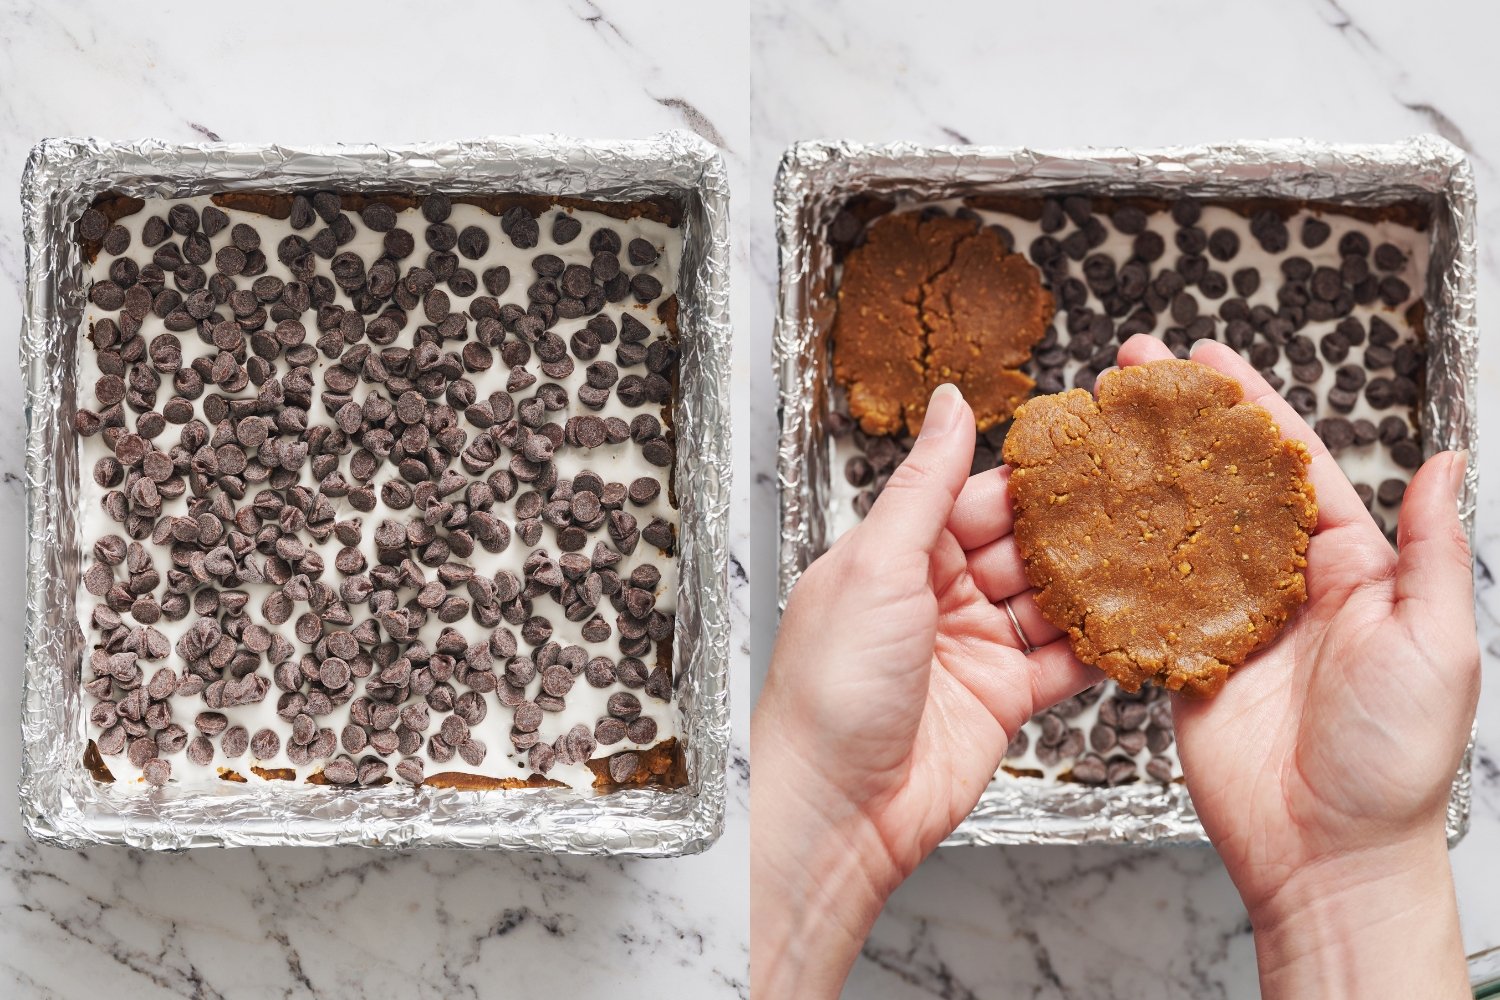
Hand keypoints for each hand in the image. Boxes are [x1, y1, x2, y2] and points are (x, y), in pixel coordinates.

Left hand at [752, 384, 1098, 997]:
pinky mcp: (1004, 697)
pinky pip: (1064, 660)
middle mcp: (937, 594)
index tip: (1090, 444)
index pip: (976, 494)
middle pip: (1022, 544)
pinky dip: (1102, 643)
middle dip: (1077, 525)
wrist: (837, 806)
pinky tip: (1141, 620)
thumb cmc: (830, 685)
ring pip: (1050, 598)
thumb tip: (948, 404)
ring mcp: (973, 645)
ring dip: (1098, 580)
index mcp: (897, 551)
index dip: (1031, 473)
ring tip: (1158, 549)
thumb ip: (926, 482)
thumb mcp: (878, 563)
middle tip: (1143, 496)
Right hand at [1116, 335, 1477, 998]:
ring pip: (1173, 531)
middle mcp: (1281, 585)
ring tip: (1093, 427)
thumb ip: (1432, 551)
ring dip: (1135, 477)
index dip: (1248, 410)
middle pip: (1220, 485)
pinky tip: (1079, 520)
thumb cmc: (1395, 759)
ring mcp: (1225, 621)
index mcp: (1348, 569)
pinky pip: (1141, 601)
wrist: (1329, 853)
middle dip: (1176, 425)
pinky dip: (1110, 560)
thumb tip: (1446, 461)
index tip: (1208, 361)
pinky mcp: (1181, 661)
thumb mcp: (1438, 644)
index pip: (1291, 468)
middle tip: (1132, 370)